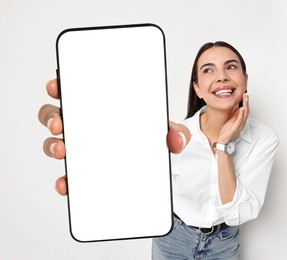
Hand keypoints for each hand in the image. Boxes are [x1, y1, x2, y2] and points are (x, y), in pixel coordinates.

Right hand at [38, 79, 189, 195]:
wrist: (153, 168)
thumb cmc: (150, 140)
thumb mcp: (165, 133)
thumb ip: (175, 133)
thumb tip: (177, 139)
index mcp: (101, 109)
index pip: (76, 93)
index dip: (61, 87)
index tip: (56, 86)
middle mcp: (86, 127)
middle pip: (57, 116)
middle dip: (52, 117)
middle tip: (60, 123)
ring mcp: (82, 150)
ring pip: (55, 143)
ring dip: (53, 146)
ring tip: (63, 151)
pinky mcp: (83, 173)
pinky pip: (68, 175)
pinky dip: (64, 179)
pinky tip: (67, 183)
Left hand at [217, 93, 249, 143]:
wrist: (223, 141)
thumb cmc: (227, 131)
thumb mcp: (231, 120)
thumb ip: (236, 115)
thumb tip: (238, 108)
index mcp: (241, 121)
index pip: (245, 110)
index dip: (246, 102)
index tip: (245, 95)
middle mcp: (242, 123)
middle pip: (246, 111)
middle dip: (246, 102)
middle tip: (246, 94)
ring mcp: (239, 126)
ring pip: (244, 114)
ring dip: (245, 105)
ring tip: (245, 98)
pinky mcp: (236, 128)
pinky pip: (240, 120)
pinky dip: (241, 114)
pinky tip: (242, 108)